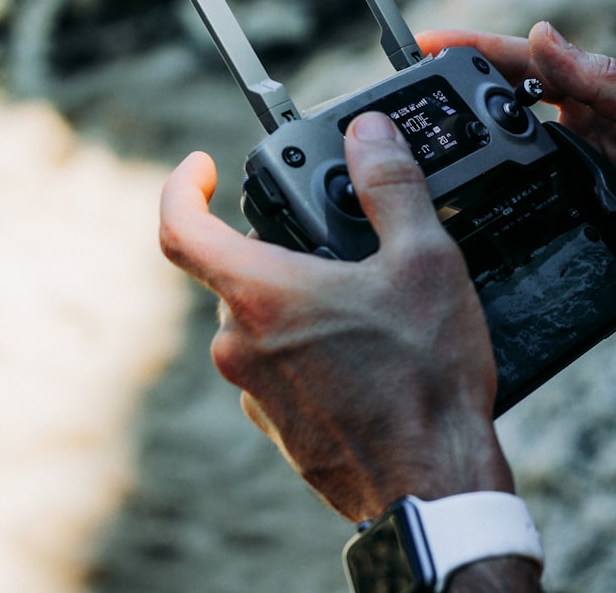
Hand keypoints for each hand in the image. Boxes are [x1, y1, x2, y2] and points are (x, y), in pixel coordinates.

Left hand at [159, 112, 513, 521]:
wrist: (434, 480)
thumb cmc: (425, 378)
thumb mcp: (424, 260)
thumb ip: (391, 187)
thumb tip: (371, 136)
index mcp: (262, 296)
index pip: (181, 227)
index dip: (184, 186)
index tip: (202, 168)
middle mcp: (243, 347)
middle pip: (238, 276)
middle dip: (281, 250)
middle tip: (337, 244)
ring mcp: (258, 393)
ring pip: (263, 326)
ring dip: (302, 305)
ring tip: (369, 308)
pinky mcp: (282, 429)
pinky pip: (281, 372)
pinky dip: (310, 351)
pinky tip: (368, 360)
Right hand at [417, 22, 615, 348]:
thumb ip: (610, 82)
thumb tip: (545, 37)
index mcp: (604, 107)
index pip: (530, 71)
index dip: (480, 55)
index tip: (429, 46)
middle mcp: (581, 147)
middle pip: (506, 120)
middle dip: (457, 106)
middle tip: (408, 103)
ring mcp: (574, 196)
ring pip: (507, 177)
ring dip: (469, 164)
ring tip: (419, 155)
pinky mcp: (574, 242)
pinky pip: (525, 230)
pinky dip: (495, 222)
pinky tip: (461, 221)